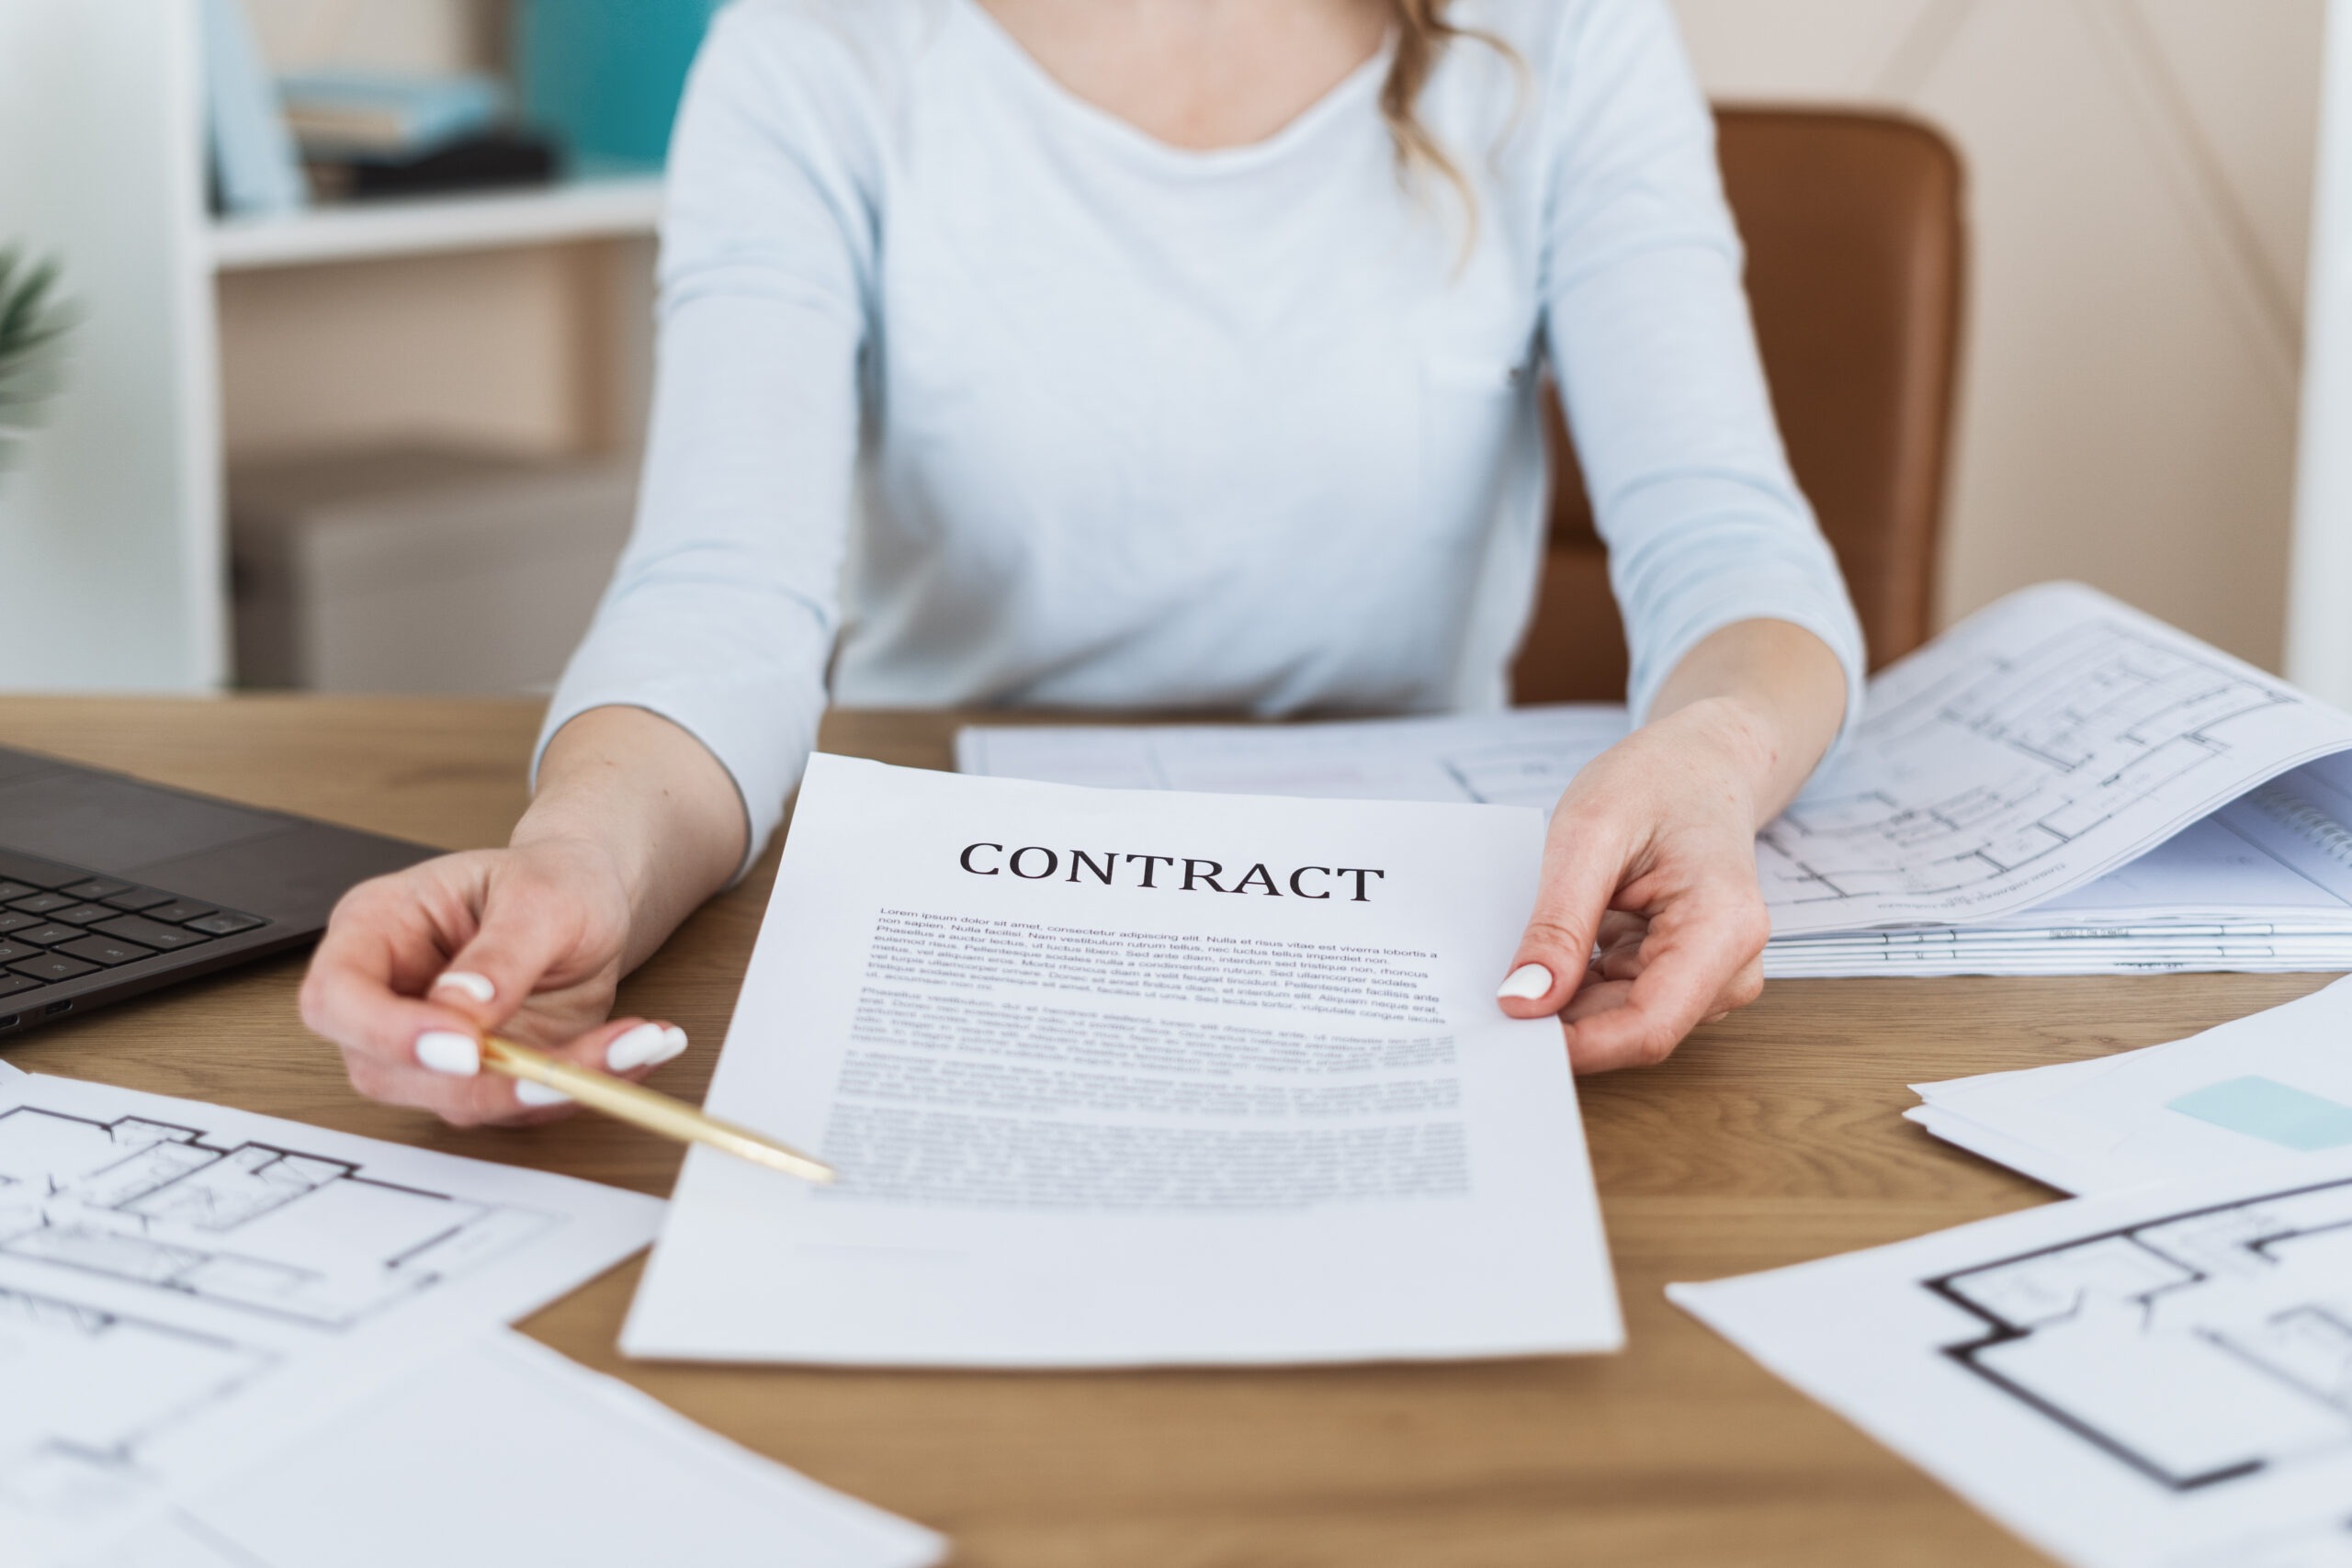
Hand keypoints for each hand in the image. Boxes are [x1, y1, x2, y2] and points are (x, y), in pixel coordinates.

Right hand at [298, 838, 688, 1125]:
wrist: (594, 897)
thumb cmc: (552, 878)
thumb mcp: (539, 896)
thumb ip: (501, 953)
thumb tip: (462, 1012)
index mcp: (376, 928)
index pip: (336, 996)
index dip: (385, 1032)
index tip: (461, 1045)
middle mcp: (391, 995)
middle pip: (384, 1071)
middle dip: (479, 1081)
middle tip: (560, 1071)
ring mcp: (433, 1045)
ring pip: (456, 1100)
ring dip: (545, 1089)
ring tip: (630, 1046)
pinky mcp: (484, 1074)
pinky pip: (519, 1105)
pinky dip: (581, 1088)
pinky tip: (635, 1054)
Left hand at [1494, 698, 1778, 1071]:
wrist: (1702, 765)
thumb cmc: (1656, 782)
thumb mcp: (1589, 834)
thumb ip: (1559, 923)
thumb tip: (1524, 1001)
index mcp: (1723, 927)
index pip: (1648, 1026)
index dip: (1576, 1045)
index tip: (1506, 1038)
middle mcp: (1732, 965)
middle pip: (1632, 1028)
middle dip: (1559, 1021)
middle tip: (1488, 995)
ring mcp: (1713, 976)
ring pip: (1621, 1020)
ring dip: (1566, 1001)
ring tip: (1523, 955)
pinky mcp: (1688, 977)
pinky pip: (1620, 1001)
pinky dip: (1578, 984)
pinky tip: (1553, 952)